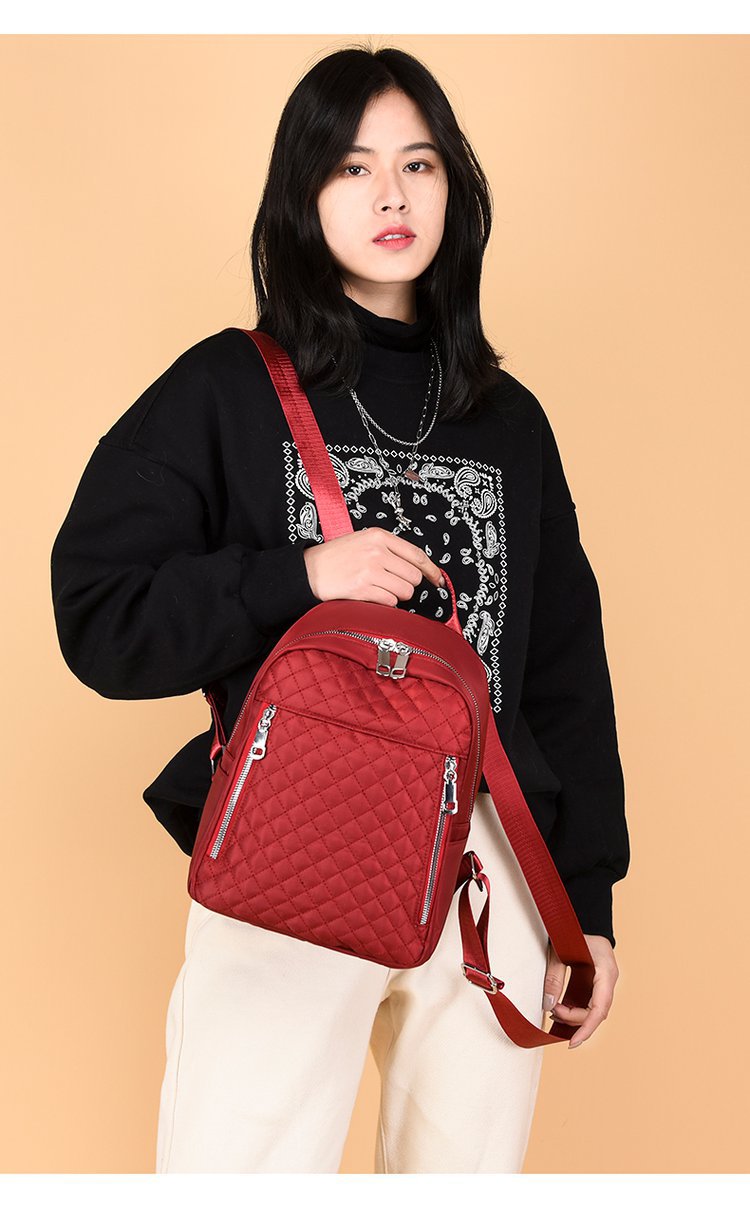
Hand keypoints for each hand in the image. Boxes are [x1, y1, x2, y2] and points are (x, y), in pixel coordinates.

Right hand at [304, 525, 444, 604]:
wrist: (308, 570)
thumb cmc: (336, 557)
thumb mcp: (363, 541)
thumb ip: (389, 550)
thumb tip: (418, 568)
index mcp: (379, 536)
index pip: (417, 555)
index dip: (432, 571)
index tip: (438, 580)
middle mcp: (377, 551)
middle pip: (414, 576)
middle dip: (407, 585)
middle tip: (391, 584)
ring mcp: (370, 570)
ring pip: (405, 591)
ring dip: (396, 596)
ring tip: (378, 589)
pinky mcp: (362, 588)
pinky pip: (390, 602)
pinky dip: (384, 603)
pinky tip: (370, 595)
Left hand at [543, 934, 618, 1048]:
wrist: (583, 919)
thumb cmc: (571, 932)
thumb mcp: (558, 953)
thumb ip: (554, 978)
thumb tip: (548, 1005)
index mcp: (606, 972)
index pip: (599, 1008)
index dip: (586, 1028)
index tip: (573, 1042)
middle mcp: (608, 981)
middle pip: (596, 1012)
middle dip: (574, 1019)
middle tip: (553, 1013)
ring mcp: (604, 983)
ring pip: (593, 1010)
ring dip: (574, 1016)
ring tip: (554, 1012)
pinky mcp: (597, 983)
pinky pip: (589, 1003)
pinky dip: (575, 1009)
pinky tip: (560, 1009)